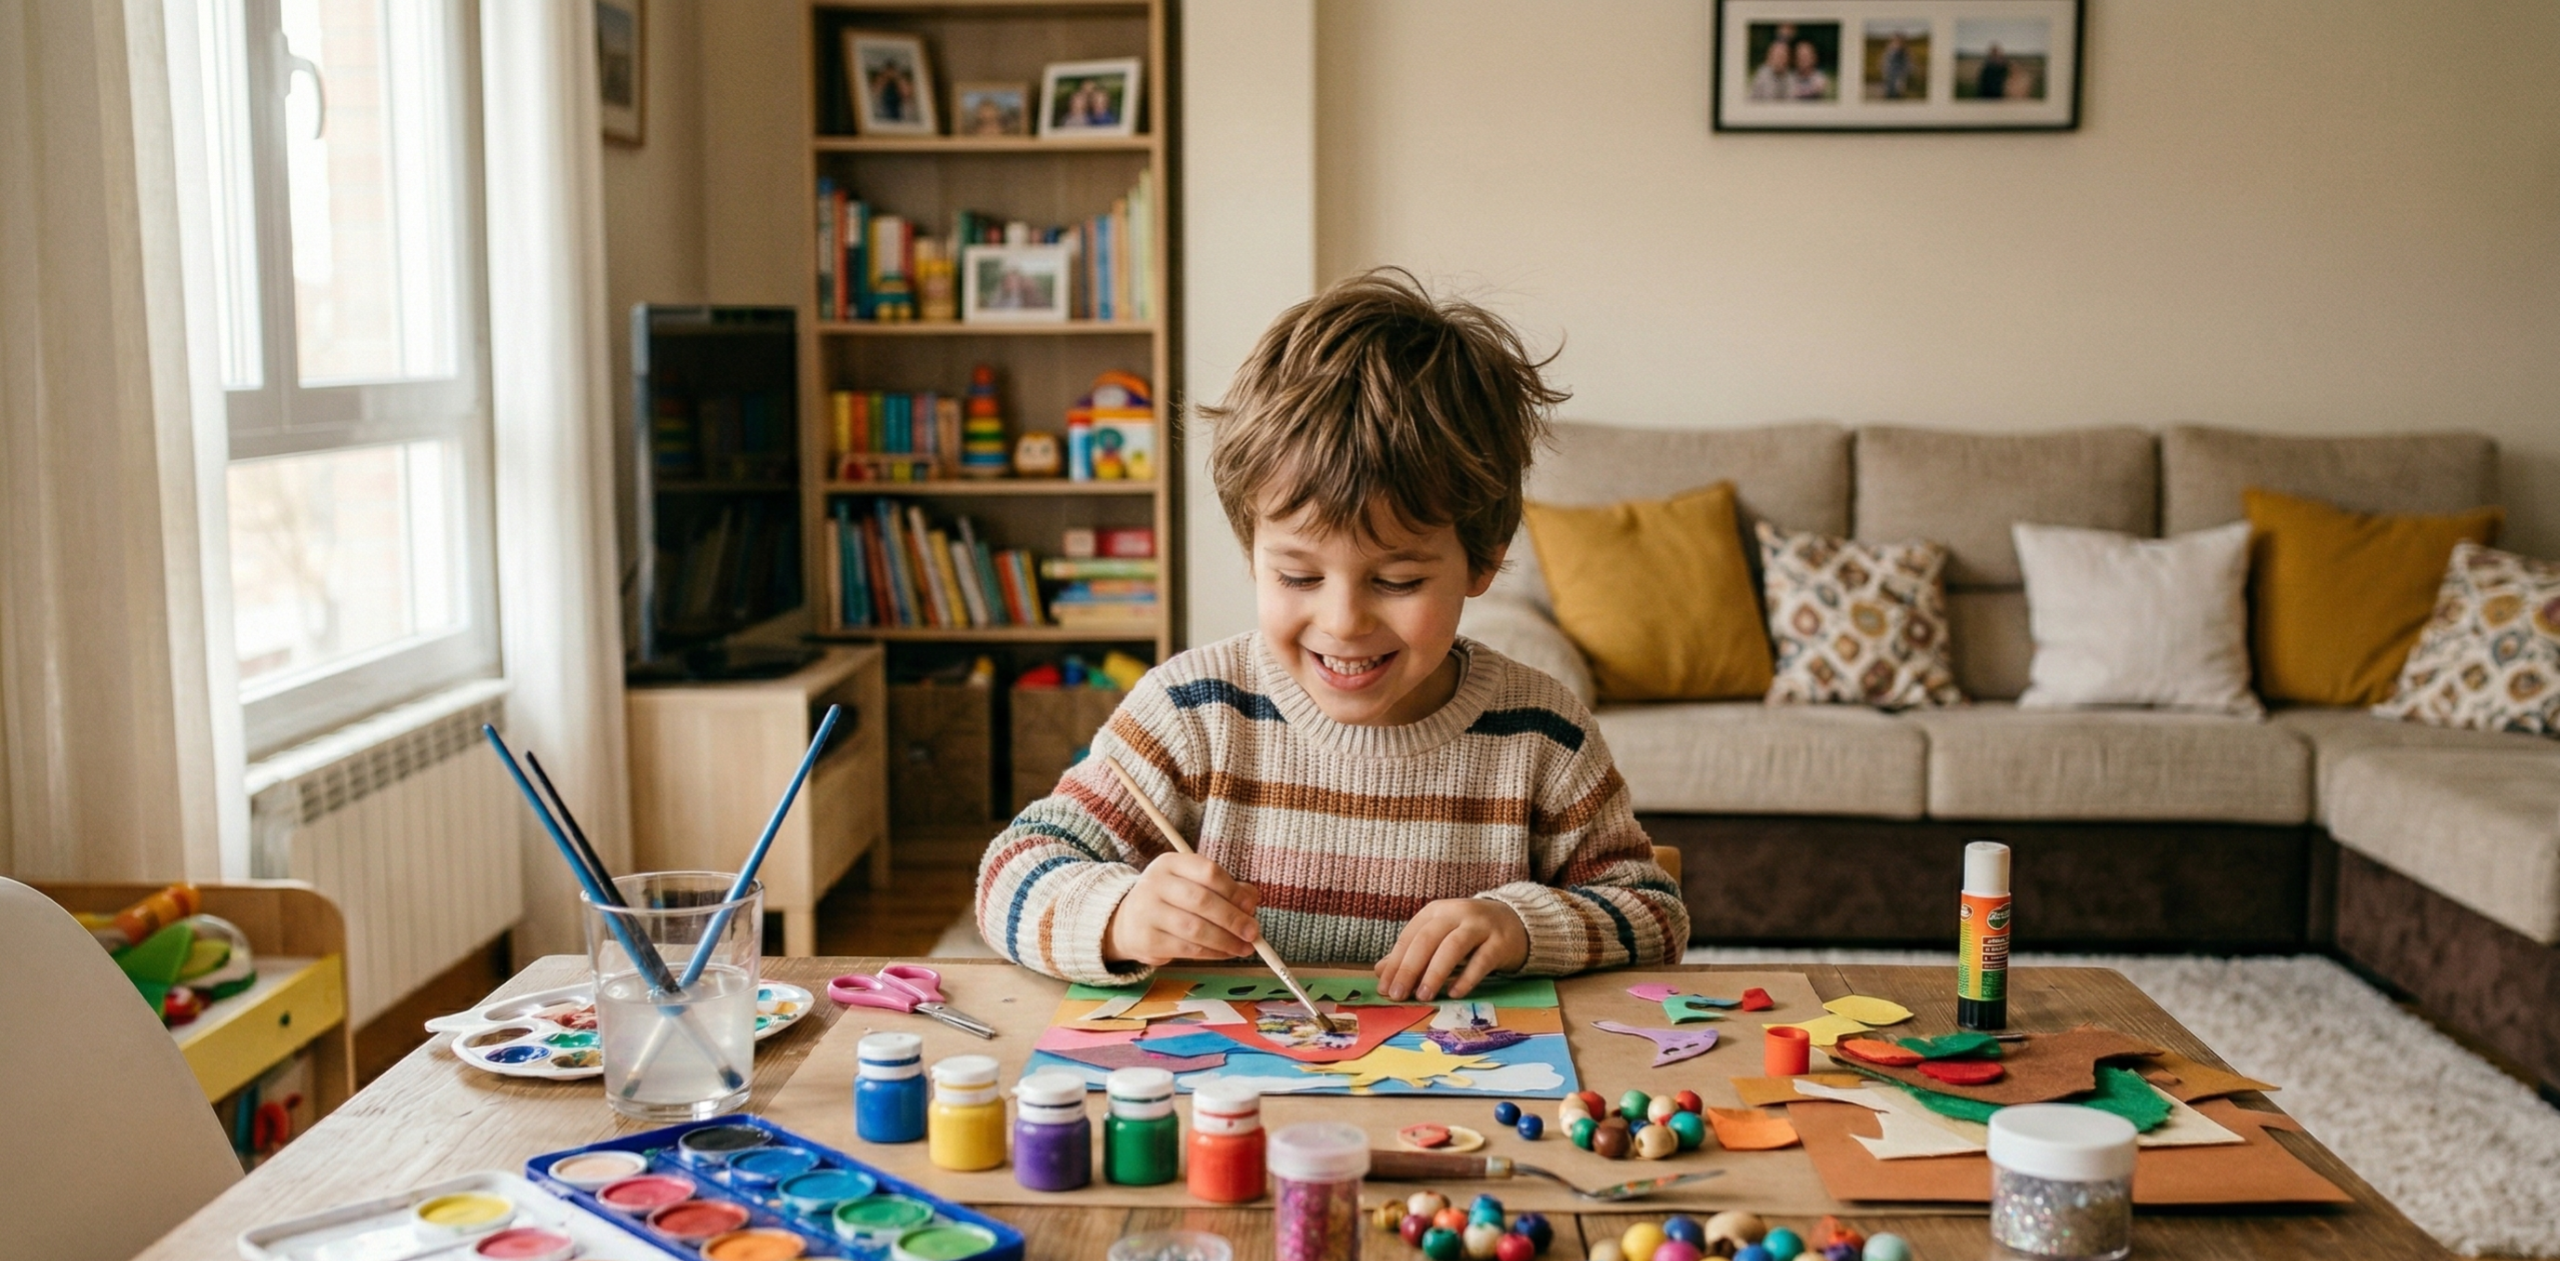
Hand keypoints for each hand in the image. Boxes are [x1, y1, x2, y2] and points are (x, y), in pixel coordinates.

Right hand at [1103, 853, 1262, 966]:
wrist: (1127, 922)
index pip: (1207, 871)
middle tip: (1253, 932)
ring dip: (1226, 940)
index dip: (1233, 890)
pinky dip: (1212, 953)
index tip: (1251, 906)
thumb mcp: (1193, 885)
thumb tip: (1252, 900)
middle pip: (1202, 900)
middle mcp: (1155, 884)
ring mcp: (1148, 912)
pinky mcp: (1147, 940)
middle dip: (1233, 918)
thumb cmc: (1171, 901)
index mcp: (1170, 863)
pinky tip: (1225, 953)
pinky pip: (1187, 948)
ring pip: (1195, 928)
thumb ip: (1225, 888)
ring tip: (1244, 947)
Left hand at [1375, 899, 1528, 1000]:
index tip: (1384, 988)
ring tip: (1423, 996)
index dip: (1395, 963)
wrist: (1514, 922)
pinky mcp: (1500, 941)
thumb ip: (1410, 953)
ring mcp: (1480, 926)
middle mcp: (1456, 913)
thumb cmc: (1468, 933)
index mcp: (1436, 911)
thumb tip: (1380, 972)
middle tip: (1398, 995)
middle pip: (1427, 940)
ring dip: (1435, 972)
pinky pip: (1481, 960)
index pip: (1409, 937)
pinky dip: (1466, 977)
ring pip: (1453, 947)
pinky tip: (1454, 993)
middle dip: (1410, 969)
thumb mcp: (1438, 937)